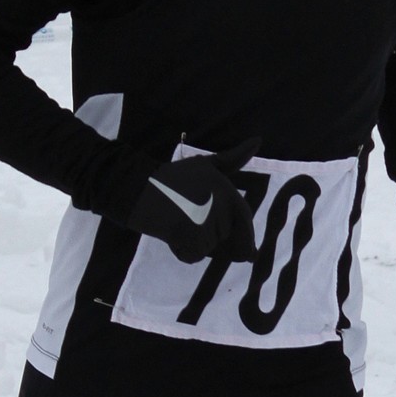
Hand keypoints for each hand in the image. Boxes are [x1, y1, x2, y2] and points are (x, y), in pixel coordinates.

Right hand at [126, 139, 257, 263]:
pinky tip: (170, 235)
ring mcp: (208, 219)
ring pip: (209, 248)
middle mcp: (221, 203)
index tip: (240, 248)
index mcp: (227, 188)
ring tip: (176, 223)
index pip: (244, 218)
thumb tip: (258, 140)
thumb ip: (233, 159)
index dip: (241, 234)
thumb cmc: (171, 178)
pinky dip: (182, 252)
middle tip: (185, 218)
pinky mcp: (193, 235)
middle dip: (208, 235)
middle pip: (224, 236)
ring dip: (195, 244)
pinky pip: (194, 256)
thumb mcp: (205, 164)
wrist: (136, 188)